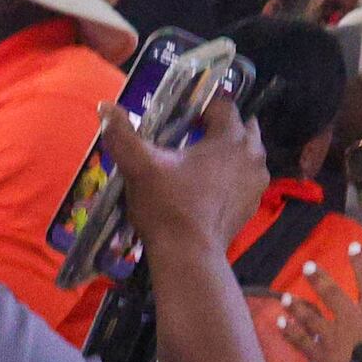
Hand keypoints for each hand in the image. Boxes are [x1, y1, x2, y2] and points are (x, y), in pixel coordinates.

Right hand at [105, 102, 266, 264]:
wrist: (188, 256)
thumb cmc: (167, 206)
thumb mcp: (139, 167)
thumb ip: (122, 135)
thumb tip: (105, 108)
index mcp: (231, 137)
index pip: (223, 104)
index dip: (201, 105)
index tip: (181, 114)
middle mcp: (253, 154)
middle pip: (241, 126)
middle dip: (220, 126)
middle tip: (192, 135)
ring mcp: (257, 181)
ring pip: (245, 153)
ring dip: (227, 151)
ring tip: (199, 161)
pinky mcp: (252, 203)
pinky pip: (244, 178)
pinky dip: (230, 175)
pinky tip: (206, 186)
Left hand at [269, 244, 361, 361]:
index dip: (361, 262)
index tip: (352, 247)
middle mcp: (350, 317)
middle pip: (331, 293)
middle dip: (319, 279)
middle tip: (308, 266)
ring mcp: (333, 335)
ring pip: (310, 316)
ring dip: (297, 306)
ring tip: (285, 297)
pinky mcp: (322, 354)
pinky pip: (302, 341)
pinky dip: (289, 332)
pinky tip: (279, 323)